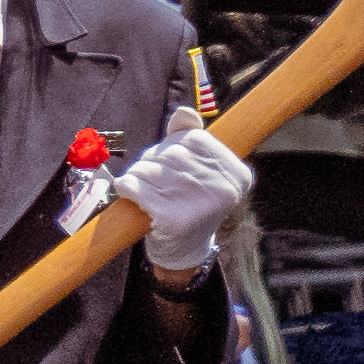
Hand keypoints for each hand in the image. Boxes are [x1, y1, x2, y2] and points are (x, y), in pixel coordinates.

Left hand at [116, 110, 256, 282]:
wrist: (183, 251)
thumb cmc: (189, 201)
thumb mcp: (199, 168)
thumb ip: (190, 137)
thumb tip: (184, 111)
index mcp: (237, 174)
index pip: (193, 138)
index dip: (173, 147)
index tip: (174, 167)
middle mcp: (224, 190)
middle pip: (169, 153)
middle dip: (153, 162)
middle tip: (156, 182)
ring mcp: (200, 205)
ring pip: (149, 168)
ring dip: (138, 176)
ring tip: (147, 191)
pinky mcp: (173, 220)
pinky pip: (135, 187)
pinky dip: (126, 187)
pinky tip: (130, 195)